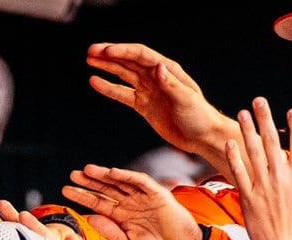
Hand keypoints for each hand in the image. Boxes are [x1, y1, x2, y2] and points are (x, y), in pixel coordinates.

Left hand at [61, 164, 204, 239]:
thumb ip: (111, 233)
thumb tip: (90, 218)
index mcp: (122, 218)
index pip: (98, 204)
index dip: (83, 197)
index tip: (66, 190)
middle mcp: (130, 205)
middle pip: (106, 190)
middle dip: (89, 182)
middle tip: (73, 175)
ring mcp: (143, 198)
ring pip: (120, 182)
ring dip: (104, 176)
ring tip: (87, 170)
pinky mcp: (157, 194)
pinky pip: (140, 182)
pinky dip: (127, 176)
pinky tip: (113, 173)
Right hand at [86, 42, 238, 171]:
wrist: (202, 136)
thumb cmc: (199, 116)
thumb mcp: (186, 100)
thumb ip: (171, 84)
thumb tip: (158, 67)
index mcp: (167, 70)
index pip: (140, 55)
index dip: (122, 51)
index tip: (104, 51)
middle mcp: (156, 76)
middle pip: (128, 60)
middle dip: (109, 55)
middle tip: (90, 52)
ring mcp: (148, 90)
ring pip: (123, 74)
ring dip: (107, 67)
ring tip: (89, 61)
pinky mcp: (143, 106)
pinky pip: (123, 94)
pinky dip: (109, 88)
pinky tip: (95, 82)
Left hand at [225, 99, 291, 239]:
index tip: (291, 110)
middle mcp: (281, 178)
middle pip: (273, 141)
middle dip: (266, 118)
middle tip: (259, 101)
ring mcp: (263, 187)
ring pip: (254, 153)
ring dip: (248, 131)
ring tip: (242, 114)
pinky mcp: (248, 198)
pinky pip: (239, 173)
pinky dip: (234, 157)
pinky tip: (229, 142)